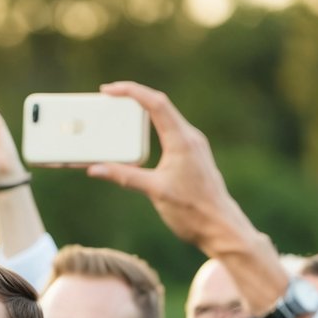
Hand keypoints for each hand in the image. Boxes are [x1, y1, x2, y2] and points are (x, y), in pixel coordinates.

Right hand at [85, 81, 246, 253]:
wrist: (221, 227)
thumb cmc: (192, 210)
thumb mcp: (154, 191)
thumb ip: (125, 176)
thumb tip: (96, 169)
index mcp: (182, 140)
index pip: (155, 103)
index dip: (131, 91)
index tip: (109, 90)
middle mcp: (190, 137)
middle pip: (159, 107)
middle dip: (133, 100)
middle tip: (110, 102)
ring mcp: (193, 146)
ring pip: (166, 120)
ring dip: (143, 116)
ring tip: (121, 121)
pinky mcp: (193, 157)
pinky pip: (171, 134)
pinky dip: (152, 132)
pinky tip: (141, 144)